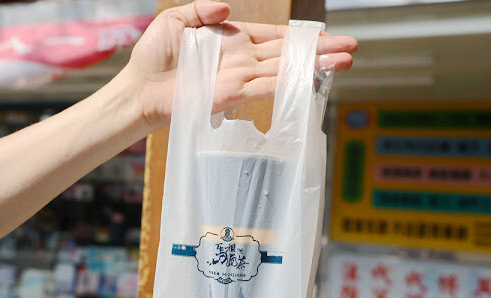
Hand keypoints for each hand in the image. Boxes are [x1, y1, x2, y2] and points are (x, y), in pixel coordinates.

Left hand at [124, 0, 357, 128]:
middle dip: (320, 51)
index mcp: (233, 39)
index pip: (274, 37)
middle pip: (288, 53)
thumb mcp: (175, 20)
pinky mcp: (230, 95)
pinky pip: (264, 87)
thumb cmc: (154, 56)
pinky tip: (310, 79)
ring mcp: (239, 78)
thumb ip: (202, 9)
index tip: (327, 35)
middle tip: (351, 49)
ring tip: (344, 62)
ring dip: (313, 67)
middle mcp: (242, 59)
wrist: (139, 89)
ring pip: (284, 70)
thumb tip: (229, 5)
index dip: (301, 36)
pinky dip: (287, 83)